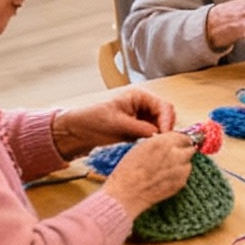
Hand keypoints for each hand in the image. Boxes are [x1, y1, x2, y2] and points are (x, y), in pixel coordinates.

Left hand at [53, 88, 177, 158]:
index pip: (163, 106)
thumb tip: (158, 134)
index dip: (167, 120)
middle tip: (163, 143)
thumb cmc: (93, 120)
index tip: (165, 135)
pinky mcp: (139, 128)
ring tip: (157, 146)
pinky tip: (150, 147)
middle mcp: (144, 105)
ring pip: (161, 126)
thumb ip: (139, 128)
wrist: (77, 131)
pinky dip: (154, 140)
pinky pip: (153, 134)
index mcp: (140, 96)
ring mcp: (142, 117)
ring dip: (161, 135)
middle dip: (166, 128)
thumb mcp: (117, 123)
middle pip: (165, 115)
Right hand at [101, 133, 195, 214]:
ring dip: (182, 164)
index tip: (178, 144)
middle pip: (190, 149)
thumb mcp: (141, 148)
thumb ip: (160, 143)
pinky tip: (166, 179)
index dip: (180, 141)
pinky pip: (185, 176)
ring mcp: (180, 169)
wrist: (126, 194)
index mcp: (164, 142)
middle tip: (174, 157)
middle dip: (183, 152)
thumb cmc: (128, 171)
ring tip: (167, 170)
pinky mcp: (181, 183)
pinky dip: (179, 176)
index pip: (183, 137)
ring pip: (188, 163)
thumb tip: (170, 142)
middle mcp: (175, 154)